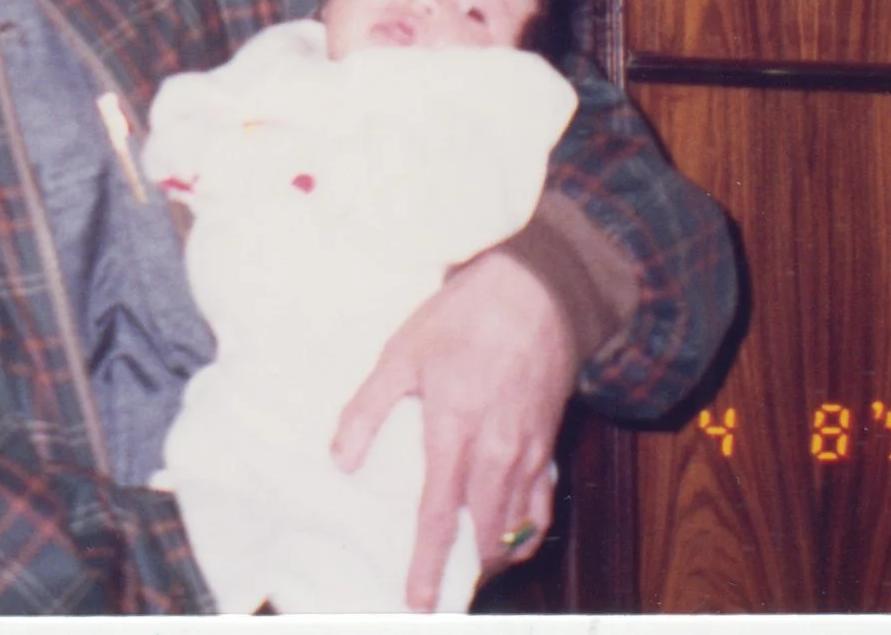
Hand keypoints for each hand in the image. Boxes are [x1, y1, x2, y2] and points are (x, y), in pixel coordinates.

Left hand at [329, 249, 576, 609]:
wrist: (537, 291)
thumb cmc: (463, 318)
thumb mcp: (401, 354)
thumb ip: (368, 411)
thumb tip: (342, 461)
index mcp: (454, 428)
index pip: (439, 514)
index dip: (427, 562)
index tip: (417, 598)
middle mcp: (497, 450)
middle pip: (483, 532)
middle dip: (463, 568)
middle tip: (439, 588)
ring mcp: (529, 450)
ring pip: (516, 526)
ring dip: (493, 554)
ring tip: (468, 569)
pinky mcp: (548, 442)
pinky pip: (541, 504)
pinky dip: (526, 531)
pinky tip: (508, 538)